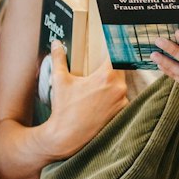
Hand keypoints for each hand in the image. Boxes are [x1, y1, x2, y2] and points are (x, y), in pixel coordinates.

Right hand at [43, 42, 127, 156]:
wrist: (66, 137)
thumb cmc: (64, 109)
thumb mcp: (60, 80)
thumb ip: (59, 58)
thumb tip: (56, 43)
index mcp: (106, 76)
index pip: (117, 54)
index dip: (115, 46)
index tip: (111, 42)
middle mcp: (119, 88)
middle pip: (121, 68)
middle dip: (111, 66)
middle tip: (100, 65)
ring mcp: (122, 102)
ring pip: (122, 84)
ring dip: (113, 82)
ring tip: (98, 86)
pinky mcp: (121, 114)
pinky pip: (121, 98)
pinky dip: (114, 96)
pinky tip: (100, 99)